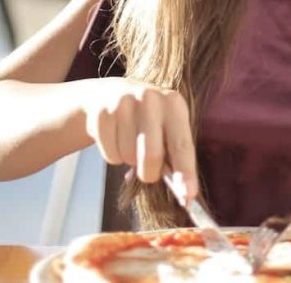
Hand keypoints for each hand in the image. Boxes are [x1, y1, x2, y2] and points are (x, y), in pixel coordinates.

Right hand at [80, 77, 197, 200]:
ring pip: (128, 157)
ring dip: (130, 160)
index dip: (185, 172)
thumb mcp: (167, 127)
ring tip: (130, 141)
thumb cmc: (148, 120)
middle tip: (148, 171)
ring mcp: (123, 103)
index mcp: (174, 103)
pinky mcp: (101, 113)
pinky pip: (110, 155)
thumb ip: (176, 157)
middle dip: (150, 173)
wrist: (110, 94)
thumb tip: (185, 194)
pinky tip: (115, 138)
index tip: (189, 196)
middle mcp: (150, 98)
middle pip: (152, 156)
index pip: (182, 145)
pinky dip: (113, 156)